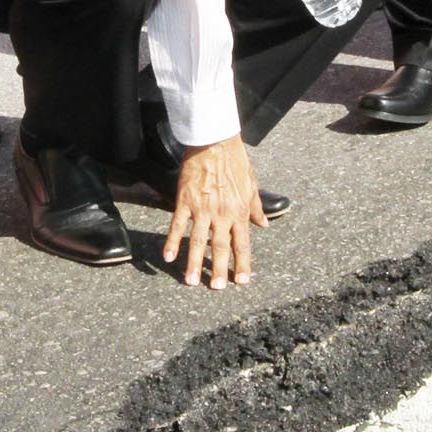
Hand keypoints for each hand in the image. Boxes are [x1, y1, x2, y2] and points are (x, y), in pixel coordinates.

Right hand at [163, 137, 265, 290]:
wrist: (214, 142)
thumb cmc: (234, 160)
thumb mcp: (252, 183)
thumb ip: (256, 207)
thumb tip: (264, 224)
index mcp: (239, 212)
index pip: (243, 244)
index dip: (243, 264)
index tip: (242, 281)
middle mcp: (222, 214)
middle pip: (220, 248)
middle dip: (218, 270)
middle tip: (215, 288)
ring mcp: (202, 209)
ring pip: (198, 242)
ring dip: (194, 263)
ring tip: (190, 282)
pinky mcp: (185, 201)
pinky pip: (177, 225)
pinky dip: (172, 242)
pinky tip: (168, 257)